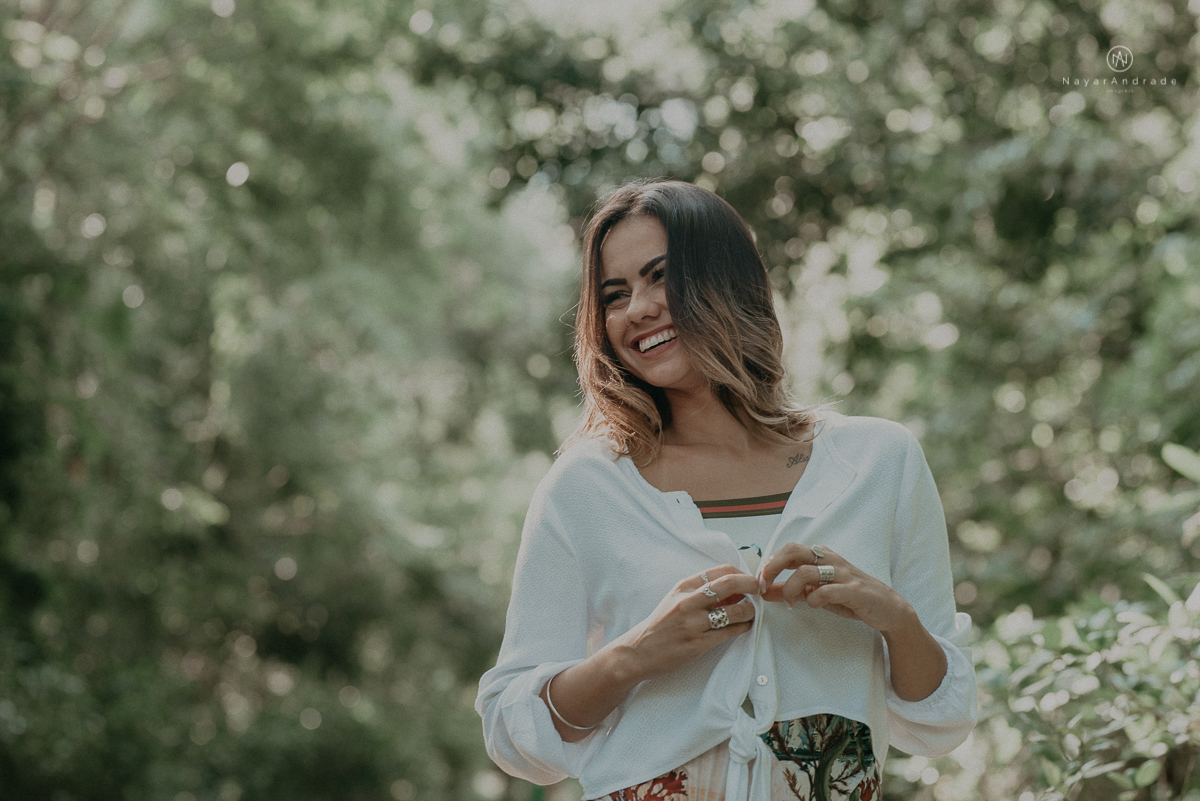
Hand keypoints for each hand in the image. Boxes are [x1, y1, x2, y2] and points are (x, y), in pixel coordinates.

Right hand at [608, 564, 758, 683]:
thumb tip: (734, 589)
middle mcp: (688, 601)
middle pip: (730, 583)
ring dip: (750, 611)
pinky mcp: (697, 644)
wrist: (638, 651)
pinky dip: (743, 627)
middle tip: (760, 590)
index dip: (741, 573)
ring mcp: (693, 623)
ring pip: (735, 611)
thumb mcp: (675, 600)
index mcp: (683, 587)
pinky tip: (745, 626)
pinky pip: (730, 632)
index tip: (749, 580)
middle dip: (752, 585)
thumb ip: (700, 592)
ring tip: (751, 613)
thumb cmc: (661, 625)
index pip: (721, 570)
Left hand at [758, 544, 912, 634]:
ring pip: (806, 572)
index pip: (789, 550)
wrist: (887, 609)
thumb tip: (765, 592)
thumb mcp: (817, 592)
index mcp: (821, 556)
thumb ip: (791, 590)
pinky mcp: (853, 591)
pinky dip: (815, 598)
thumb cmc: (850, 597)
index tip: (760, 582)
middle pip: (794, 551)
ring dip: (791, 589)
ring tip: (790, 603)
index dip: (770, 564)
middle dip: (773, 567)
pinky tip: (813, 604)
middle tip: (764, 585)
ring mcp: (842, 574)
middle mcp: (830, 560)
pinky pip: (827, 590)